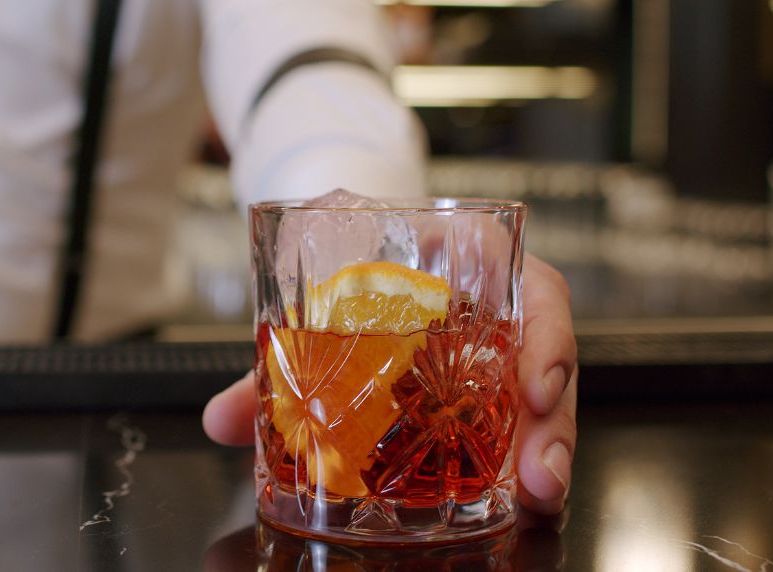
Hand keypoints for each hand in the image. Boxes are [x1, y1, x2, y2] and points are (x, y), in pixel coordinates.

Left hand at [202, 254, 577, 515]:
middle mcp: (504, 315)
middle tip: (539, 475)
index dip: (546, 338)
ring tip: (537, 498)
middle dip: (552, 425)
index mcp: (477, 271)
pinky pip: (523, 427)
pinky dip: (520, 464)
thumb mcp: (327, 311)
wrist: (366, 276)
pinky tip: (518, 500)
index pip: (536, 289)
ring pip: (547, 403)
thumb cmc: (363, 287)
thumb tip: (220, 420)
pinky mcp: (498, 396)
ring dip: (546, 452)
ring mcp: (506, 357)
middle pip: (550, 362)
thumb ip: (277, 366)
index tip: (532, 389)